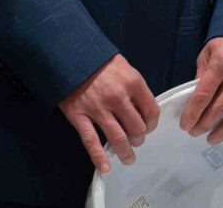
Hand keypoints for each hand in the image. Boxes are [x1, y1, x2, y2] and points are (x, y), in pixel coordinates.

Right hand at [61, 54, 158, 173]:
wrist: (70, 55)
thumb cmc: (100, 60)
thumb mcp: (124, 67)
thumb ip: (135, 87)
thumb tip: (142, 109)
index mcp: (133, 83)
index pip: (151, 111)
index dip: (152, 123)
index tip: (149, 127)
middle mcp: (118, 98)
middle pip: (137, 128)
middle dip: (139, 139)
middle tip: (137, 141)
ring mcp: (98, 109)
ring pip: (118, 138)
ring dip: (125, 152)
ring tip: (128, 158)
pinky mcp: (79, 116)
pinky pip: (91, 141)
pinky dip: (98, 157)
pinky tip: (105, 168)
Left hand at [180, 37, 222, 144]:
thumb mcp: (207, 54)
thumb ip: (200, 76)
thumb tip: (193, 102)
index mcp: (222, 63)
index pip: (204, 94)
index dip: (193, 112)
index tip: (185, 125)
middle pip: (221, 107)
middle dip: (205, 124)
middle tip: (194, 133)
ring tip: (212, 139)